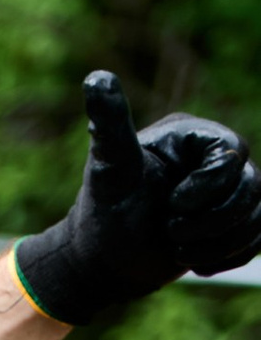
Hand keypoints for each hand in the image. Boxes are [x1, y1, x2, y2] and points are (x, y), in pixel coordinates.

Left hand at [15, 68, 260, 325]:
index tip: (170, 206)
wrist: (105, 262)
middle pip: (251, 186)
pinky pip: (259, 236)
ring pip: (258, 214)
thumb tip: (96, 77)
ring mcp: (226, 189)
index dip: (207, 189)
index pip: (232, 154)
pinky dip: (230, 256)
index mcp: (190, 135)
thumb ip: (110, 125)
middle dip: (211, 222)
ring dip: (218, 244)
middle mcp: (212, 156)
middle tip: (169, 232)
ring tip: (177, 250)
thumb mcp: (110, 170)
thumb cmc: (105, 214)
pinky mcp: (232, 220)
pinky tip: (197, 263)